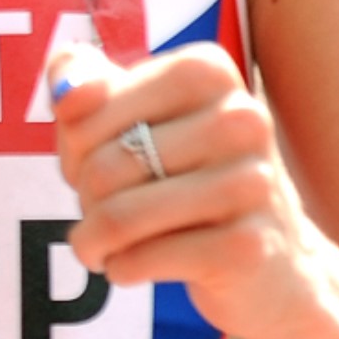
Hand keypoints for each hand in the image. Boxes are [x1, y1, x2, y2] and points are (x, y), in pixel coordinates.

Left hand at [48, 40, 313, 338]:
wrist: (273, 262)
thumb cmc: (187, 178)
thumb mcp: (136, 117)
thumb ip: (84, 82)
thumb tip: (65, 89)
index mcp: (207, 71)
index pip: (88, 108)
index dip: (71, 146)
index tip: (88, 163)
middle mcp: (240, 118)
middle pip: (104, 165)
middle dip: (84, 197)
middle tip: (96, 212)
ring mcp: (251, 183)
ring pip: (119, 216)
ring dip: (91, 241)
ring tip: (96, 246)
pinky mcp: (247, 246)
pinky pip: (142, 259)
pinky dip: (121, 268)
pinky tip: (131, 267)